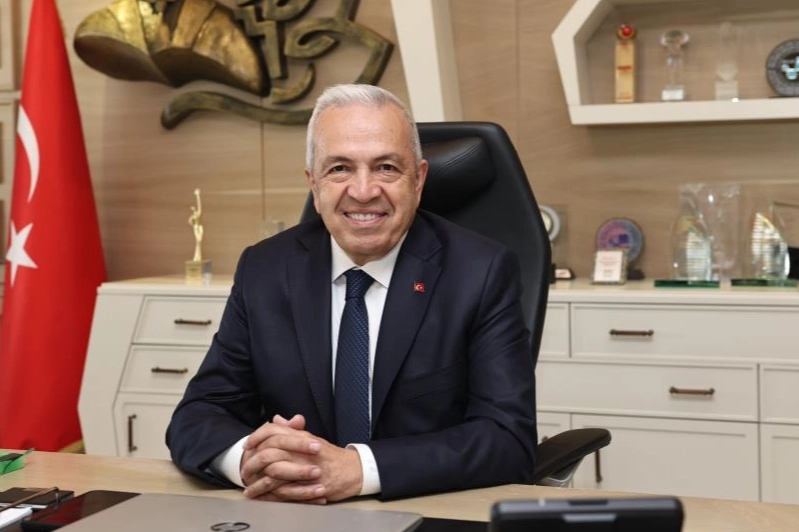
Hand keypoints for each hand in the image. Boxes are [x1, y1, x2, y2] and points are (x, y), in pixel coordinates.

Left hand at [240, 415, 362, 502]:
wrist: (354, 470)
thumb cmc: (331, 456)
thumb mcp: (311, 439)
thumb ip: (292, 430)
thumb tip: (276, 420)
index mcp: (301, 437)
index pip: (273, 431)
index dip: (256, 437)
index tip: (247, 445)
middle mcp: (302, 450)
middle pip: (268, 453)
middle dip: (251, 464)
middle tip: (244, 471)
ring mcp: (305, 468)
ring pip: (273, 474)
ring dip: (258, 483)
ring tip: (249, 489)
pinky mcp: (309, 486)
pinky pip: (284, 491)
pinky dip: (270, 496)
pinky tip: (262, 498)